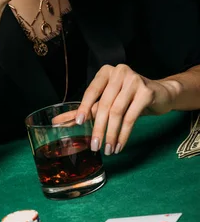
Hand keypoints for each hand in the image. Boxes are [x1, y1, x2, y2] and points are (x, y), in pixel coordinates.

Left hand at [52, 64, 176, 154]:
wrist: (160, 94)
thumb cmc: (129, 98)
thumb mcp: (109, 100)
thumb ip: (90, 109)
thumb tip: (61, 122)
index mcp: (106, 72)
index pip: (92, 90)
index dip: (84, 107)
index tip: (77, 123)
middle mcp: (119, 72)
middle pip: (104, 104)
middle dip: (98, 128)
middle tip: (94, 146)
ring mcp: (134, 80)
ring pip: (117, 112)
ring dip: (111, 134)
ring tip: (108, 150)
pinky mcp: (146, 92)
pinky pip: (131, 117)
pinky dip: (124, 134)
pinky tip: (120, 145)